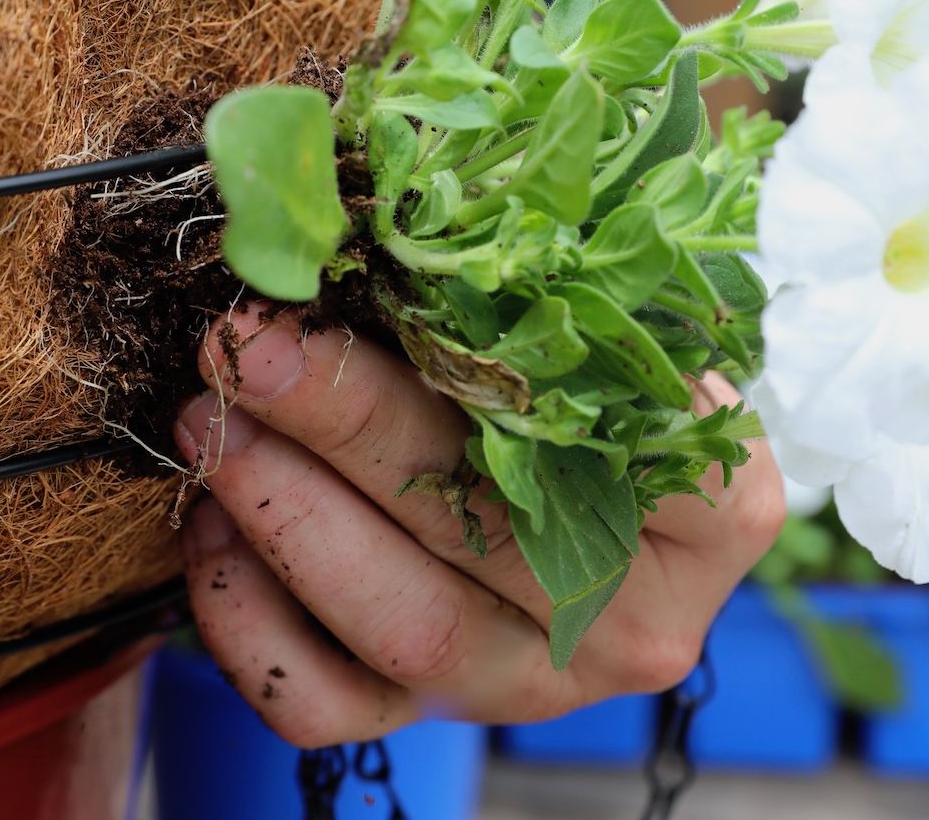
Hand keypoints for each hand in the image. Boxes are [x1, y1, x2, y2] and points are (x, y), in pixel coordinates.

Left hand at [174, 308, 783, 746]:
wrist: (616, 498)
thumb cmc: (605, 389)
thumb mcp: (605, 332)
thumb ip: (537, 294)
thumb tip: (383, 214)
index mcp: (715, 512)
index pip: (604, 437)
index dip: (461, 361)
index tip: (353, 291)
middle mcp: (637, 617)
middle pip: (483, 529)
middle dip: (343, 429)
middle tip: (246, 350)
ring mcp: (538, 682)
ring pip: (406, 633)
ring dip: (286, 518)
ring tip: (215, 424)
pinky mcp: (447, 716)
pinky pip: (334, 706)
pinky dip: (251, 624)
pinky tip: (213, 533)